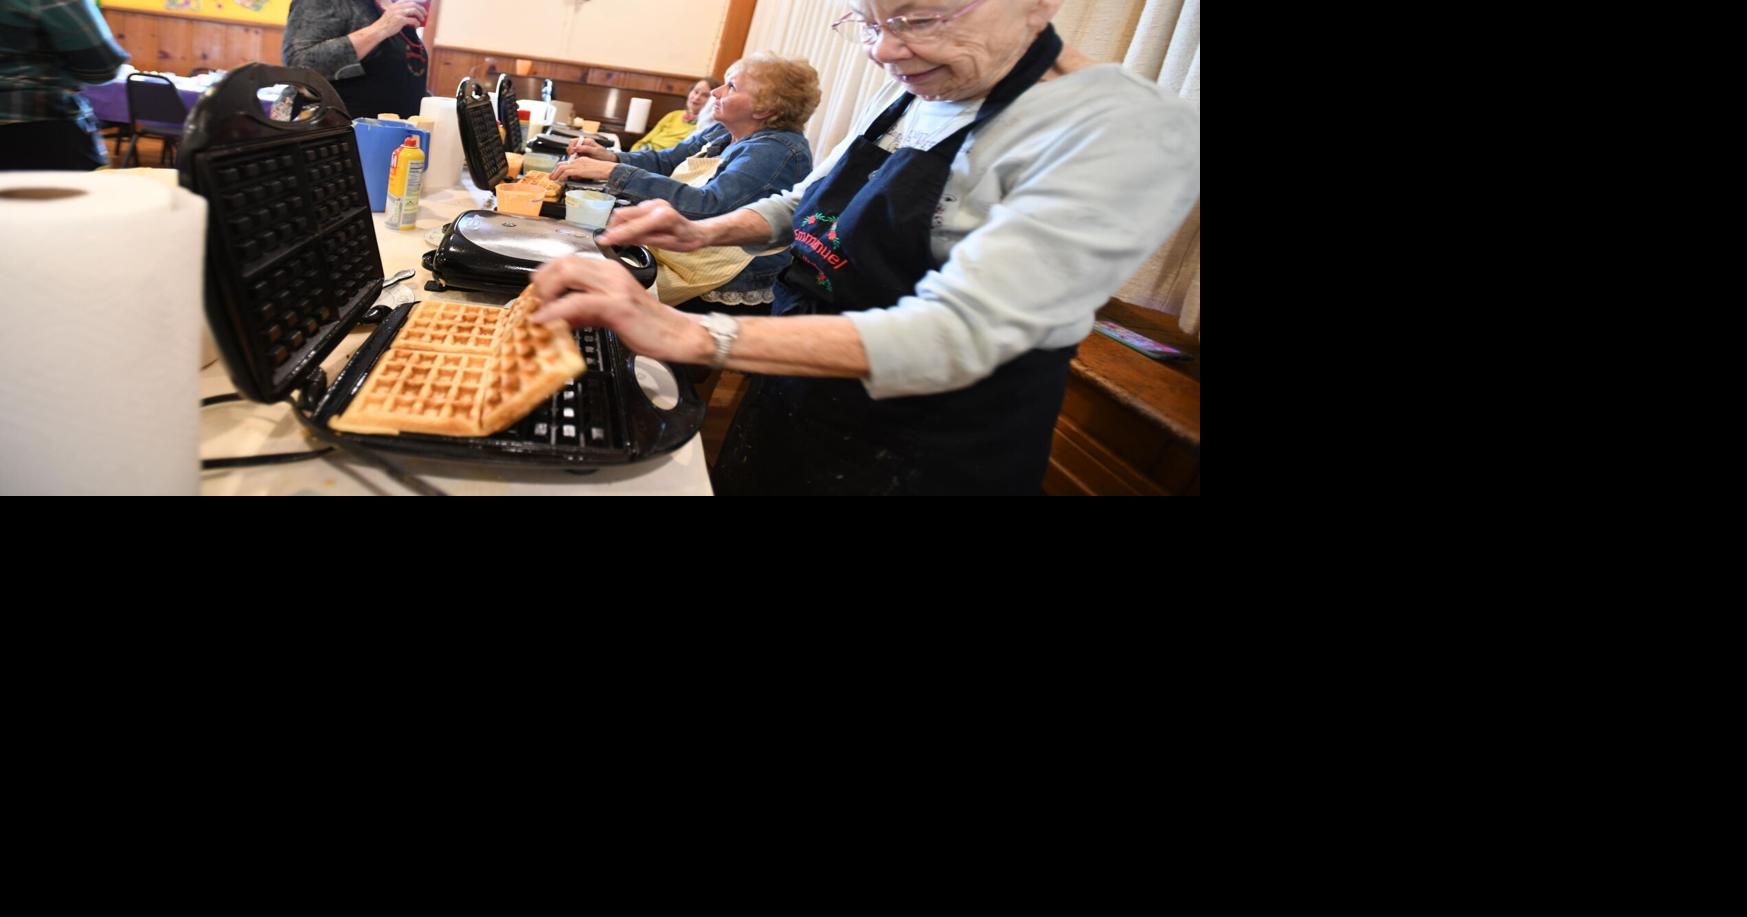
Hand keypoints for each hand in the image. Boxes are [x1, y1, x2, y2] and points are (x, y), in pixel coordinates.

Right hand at [375, 1, 426, 34]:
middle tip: (425, 13)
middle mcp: (397, 7)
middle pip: (413, 4)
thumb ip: (398, 11)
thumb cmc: (386, 24)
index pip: (407, 1)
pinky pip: (413, 19)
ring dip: (420, 15)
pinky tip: (417, 25)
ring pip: (414, 10)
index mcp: (394, 5)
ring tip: (422, 19)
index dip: (416, 3)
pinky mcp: (400, 20)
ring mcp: (398, 13)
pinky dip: (416, 22)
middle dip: (421, 8)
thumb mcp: (391, 14)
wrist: (379, 30)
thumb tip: (410, 14)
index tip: (421, 7)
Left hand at [529, 255, 710, 363]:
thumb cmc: (648, 325)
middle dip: (542, 281)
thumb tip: (559, 315)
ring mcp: (614, 287)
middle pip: (564, 262)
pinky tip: (545, 321)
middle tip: (534, 302)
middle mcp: (611, 272)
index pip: (569, 260)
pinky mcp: (617, 305)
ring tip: (538, 311)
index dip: (546, 273)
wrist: (677, 335)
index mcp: (610, 270)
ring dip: (546, 293)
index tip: (536, 291)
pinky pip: (577, 302)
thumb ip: (585, 310)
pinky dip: (556, 311)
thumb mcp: (610, 313)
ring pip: (567, 275)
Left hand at [551, 157, 613, 181]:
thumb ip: (581, 172)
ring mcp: (577, 165)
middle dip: (555, 170)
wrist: (607, 169)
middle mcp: (577, 161)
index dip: (560, 168)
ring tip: (553, 179)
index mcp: (580, 160)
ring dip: (555, 174)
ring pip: (561, 167)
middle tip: (551, 176)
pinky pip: (566, 172)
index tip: (557, 173)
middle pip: (562, 164)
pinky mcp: (578, 169)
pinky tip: (561, 181)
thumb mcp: (590, 170)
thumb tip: (575, 177)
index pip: (567, 163)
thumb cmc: (602, 171)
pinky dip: (561, 176)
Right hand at [565, 137, 616, 161]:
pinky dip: (575, 163)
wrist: (610, 161)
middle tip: (573, 158)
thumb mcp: (596, 151)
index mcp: (586, 141)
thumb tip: (577, 148)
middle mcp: (583, 146)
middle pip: (571, 148)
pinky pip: (576, 160)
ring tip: (576, 162)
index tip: (572, 153)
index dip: (571, 147)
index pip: (573, 141)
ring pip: (572, 154)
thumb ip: (586, 148)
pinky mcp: (583, 158)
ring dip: (572, 158)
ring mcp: (582, 152)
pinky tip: (578, 165)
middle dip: (570, 153)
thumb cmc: (605, 155)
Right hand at [596, 200, 711, 251]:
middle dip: (613, 227)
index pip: (631, 226)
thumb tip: (621, 239)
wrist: (697, 231)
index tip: (603, 241)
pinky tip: (632, 232)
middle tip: (609, 241)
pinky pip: (632, 212)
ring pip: (626, 212)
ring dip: (619, 225)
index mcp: (661, 216)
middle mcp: (655, 205)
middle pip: (623, 213)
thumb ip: (642, 239)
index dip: (615, 234)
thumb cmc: (686, 240)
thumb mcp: (665, 245)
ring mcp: (652, 203)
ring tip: (621, 239)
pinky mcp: (650, 204)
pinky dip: (627, 222)